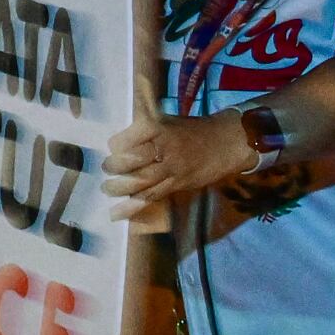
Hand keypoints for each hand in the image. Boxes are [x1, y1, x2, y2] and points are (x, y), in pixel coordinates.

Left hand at [102, 109, 254, 223]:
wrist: (227, 142)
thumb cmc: (194, 130)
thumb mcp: (168, 121)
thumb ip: (144, 130)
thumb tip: (117, 144)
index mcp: (159, 127)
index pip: (128, 138)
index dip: (116, 144)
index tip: (113, 147)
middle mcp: (164, 147)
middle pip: (131, 160)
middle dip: (114, 166)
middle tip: (108, 168)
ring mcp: (172, 168)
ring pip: (139, 181)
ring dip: (119, 188)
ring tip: (108, 189)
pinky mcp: (177, 184)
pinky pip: (151, 197)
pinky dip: (132, 207)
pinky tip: (116, 214)